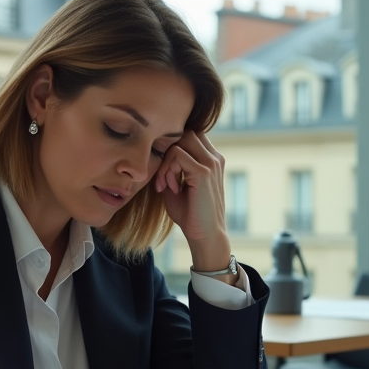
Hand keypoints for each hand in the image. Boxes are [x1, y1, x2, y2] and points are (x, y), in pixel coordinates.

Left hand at [153, 130, 232, 274]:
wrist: (205, 236)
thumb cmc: (191, 214)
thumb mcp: (176, 186)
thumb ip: (170, 168)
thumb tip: (154, 153)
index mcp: (211, 159)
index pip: (189, 136)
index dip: (172, 149)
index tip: (165, 175)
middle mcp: (214, 157)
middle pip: (185, 133)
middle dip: (168, 151)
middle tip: (162, 177)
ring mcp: (211, 163)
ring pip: (180, 140)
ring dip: (166, 161)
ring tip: (166, 184)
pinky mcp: (204, 172)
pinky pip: (177, 155)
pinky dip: (167, 170)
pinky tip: (170, 188)